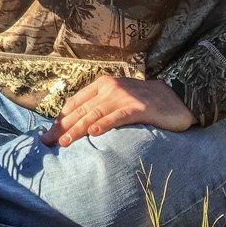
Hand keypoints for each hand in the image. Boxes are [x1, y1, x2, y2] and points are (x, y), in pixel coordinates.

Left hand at [40, 77, 194, 146]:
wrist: (177, 98)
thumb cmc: (145, 102)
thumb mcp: (118, 99)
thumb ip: (100, 107)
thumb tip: (78, 125)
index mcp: (103, 85)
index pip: (76, 102)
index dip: (61, 118)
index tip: (49, 133)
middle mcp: (111, 88)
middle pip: (81, 110)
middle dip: (63, 126)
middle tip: (48, 141)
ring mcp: (125, 97)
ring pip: (95, 114)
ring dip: (77, 129)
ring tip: (64, 141)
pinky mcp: (139, 108)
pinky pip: (117, 117)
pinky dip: (104, 124)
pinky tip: (93, 133)